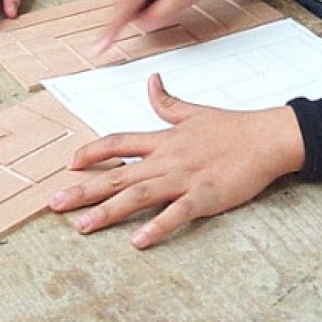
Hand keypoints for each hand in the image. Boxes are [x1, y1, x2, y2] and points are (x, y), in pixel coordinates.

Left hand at [48, 73, 305, 248]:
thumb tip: (151, 80)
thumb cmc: (234, 127)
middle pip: (118, 174)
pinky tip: (138, 241)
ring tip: (82, 226)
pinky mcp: (205, 196)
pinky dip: (158, 226)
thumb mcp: (195, 111)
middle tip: (54, 202)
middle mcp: (168, 159)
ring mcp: (185, 178)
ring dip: (108, 211)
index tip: (70, 162)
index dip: (93, 151)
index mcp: (165, 139)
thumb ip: (167, 102)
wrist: (267, 138)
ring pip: (139, 195)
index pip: (119, 142)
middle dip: (83, 189)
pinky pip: (177, 214)